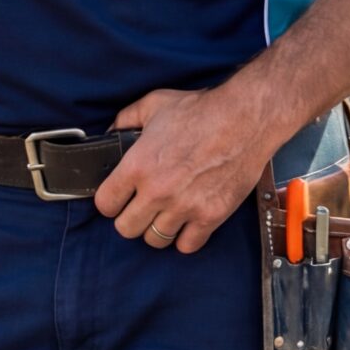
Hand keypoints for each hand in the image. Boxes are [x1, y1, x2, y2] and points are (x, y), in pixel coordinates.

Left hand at [95, 84, 274, 252]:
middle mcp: (157, 191)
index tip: (117, 198)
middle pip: (126, 229)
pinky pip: (187, 246)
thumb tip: (111, 134)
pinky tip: (186, 221)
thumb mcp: (153, 104)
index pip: (105, 204)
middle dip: (130, 218)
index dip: (109, 201)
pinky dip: (184, 237)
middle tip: (140, 207)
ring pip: (155, 240)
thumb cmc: (200, 111)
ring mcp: (184, 207)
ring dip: (157, 228)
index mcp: (138, 165)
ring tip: (164, 213)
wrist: (244, 120)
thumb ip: (125, 120)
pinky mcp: (210, 217)